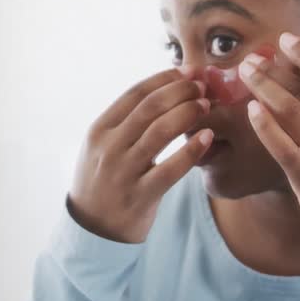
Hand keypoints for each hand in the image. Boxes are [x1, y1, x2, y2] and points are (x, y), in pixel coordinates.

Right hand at [69, 69, 213, 243]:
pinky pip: (171, 169)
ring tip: (206, 105)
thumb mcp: (102, 146)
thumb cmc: (105, 180)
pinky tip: (206, 137)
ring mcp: (123, 171)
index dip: (164, 79)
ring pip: (160, 132)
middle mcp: (109, 147)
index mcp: (99, 130)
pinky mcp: (140, 195)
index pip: (134, 94)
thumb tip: (162, 90)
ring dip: (187, 113)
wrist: (93, 228)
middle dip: (180, 91)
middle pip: (149, 108)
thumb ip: (125, 122)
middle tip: (202, 85)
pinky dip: (191, 151)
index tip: (187, 71)